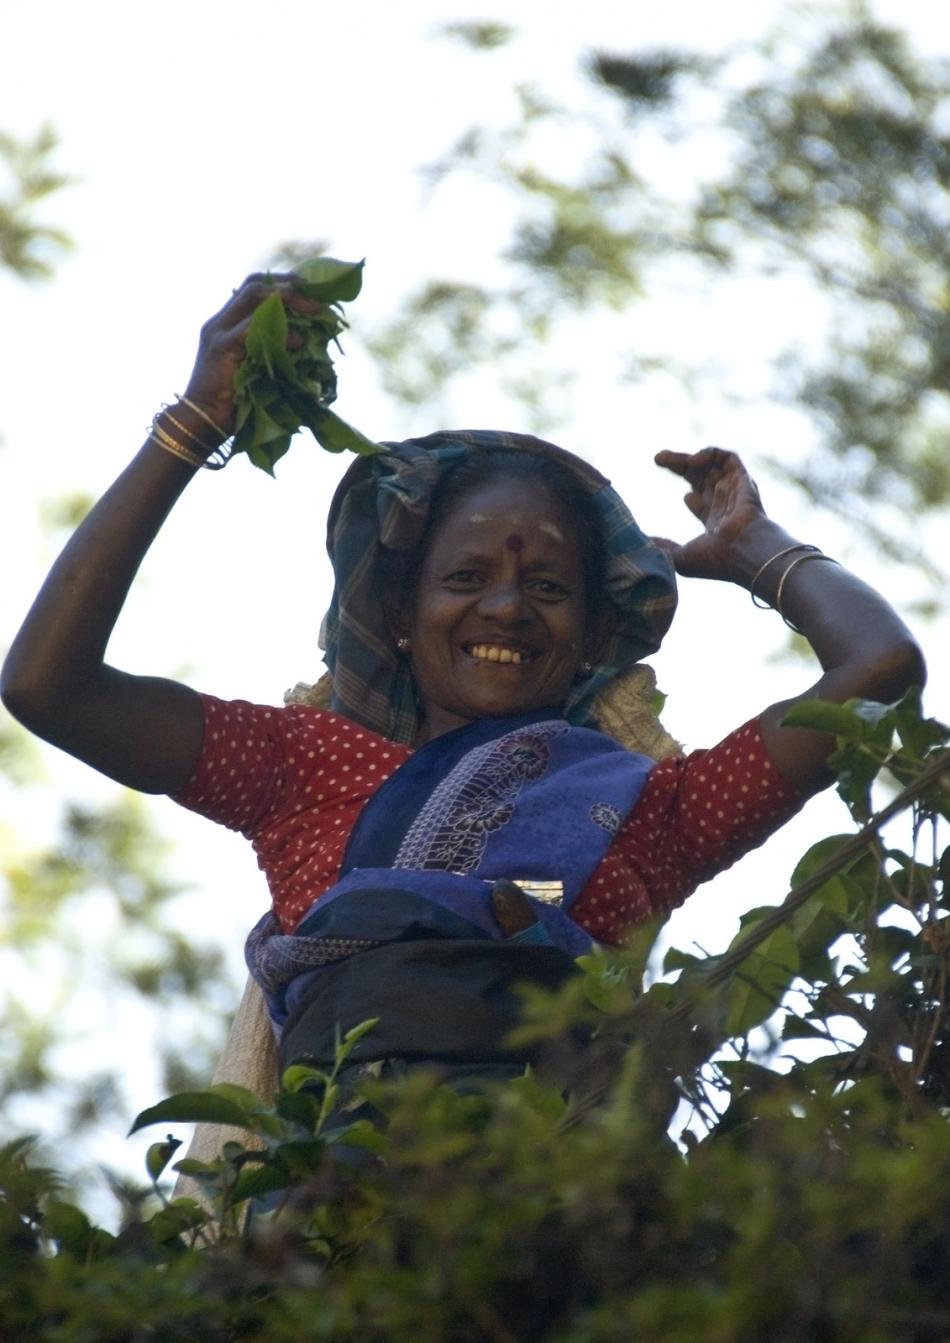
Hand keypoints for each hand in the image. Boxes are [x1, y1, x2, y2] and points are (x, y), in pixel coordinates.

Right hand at [180, 274, 321, 437]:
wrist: (203, 420)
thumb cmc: (232, 401)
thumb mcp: (255, 367)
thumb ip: (270, 349)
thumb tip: (306, 342)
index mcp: (226, 323)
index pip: (253, 288)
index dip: (281, 283)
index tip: (309, 288)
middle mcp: (220, 321)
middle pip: (255, 285)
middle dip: (289, 286)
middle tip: (318, 298)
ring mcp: (219, 332)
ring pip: (253, 297)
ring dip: (288, 301)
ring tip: (314, 311)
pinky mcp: (222, 348)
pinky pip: (252, 329)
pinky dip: (279, 332)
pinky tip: (297, 341)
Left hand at [653, 447, 766, 581]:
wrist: (742, 552)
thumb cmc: (715, 561)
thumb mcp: (679, 558)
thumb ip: (662, 548)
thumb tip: (641, 543)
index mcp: (715, 522)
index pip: (703, 502)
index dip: (689, 495)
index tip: (683, 497)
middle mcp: (725, 504)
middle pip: (701, 478)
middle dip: (679, 467)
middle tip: (657, 458)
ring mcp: (734, 490)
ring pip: (710, 465)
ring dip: (686, 458)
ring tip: (662, 458)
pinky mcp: (742, 478)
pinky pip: (728, 458)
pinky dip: (710, 453)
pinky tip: (692, 461)